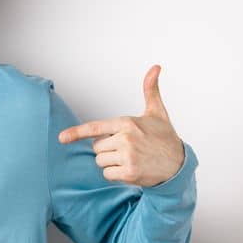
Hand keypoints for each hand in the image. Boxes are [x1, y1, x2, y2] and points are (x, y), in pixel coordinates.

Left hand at [57, 64, 185, 186]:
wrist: (180, 164)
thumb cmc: (165, 137)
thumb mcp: (157, 112)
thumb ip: (150, 90)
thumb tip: (155, 67)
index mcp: (127, 123)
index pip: (95, 128)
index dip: (76, 133)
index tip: (61, 138)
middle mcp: (126, 139)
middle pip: (96, 147)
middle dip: (107, 149)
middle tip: (128, 148)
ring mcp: (128, 156)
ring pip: (100, 161)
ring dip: (111, 163)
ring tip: (131, 158)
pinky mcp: (130, 173)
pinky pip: (107, 174)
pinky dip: (116, 174)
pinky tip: (132, 169)